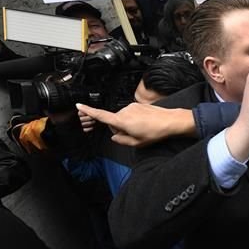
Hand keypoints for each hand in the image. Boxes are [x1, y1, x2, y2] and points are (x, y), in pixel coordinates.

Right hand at [76, 102, 193, 146]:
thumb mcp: (137, 143)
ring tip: (142, 129)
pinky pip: (130, 113)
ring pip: (122, 118)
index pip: (101, 115)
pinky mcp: (137, 104)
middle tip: (134, 135)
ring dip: (128, 124)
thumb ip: (122, 141)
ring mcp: (131, 107)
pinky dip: (134, 119)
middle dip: (120, 129)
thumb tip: (115, 137)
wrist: (170, 121)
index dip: (88, 111)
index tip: (79, 105)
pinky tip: (144, 123)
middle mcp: (124, 111)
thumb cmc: (155, 132)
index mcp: (121, 121)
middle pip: (114, 122)